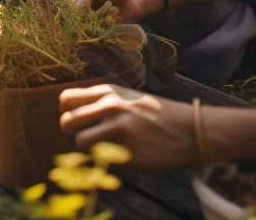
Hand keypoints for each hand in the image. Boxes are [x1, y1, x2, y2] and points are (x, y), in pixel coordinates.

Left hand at [60, 86, 197, 169]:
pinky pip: (101, 161)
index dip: (67, 112)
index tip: (76, 119)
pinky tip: (122, 157)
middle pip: (67, 122)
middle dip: (73, 132)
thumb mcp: (127, 97)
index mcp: (109, 92)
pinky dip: (106, 162)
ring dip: (88, 149)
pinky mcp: (127, 155)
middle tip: (87, 136)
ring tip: (103, 148)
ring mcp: (118, 132)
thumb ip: (101, 102)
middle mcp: (110, 108)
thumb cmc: (155, 113)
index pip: (67, 99)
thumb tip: (72, 114)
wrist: (188, 130)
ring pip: (80, 144)